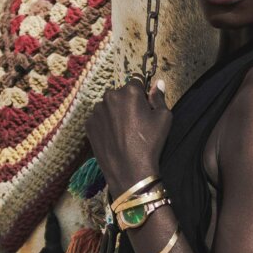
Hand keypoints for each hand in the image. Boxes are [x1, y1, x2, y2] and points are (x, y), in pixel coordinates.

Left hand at [86, 77, 170, 196]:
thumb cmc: (150, 144)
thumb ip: (159, 97)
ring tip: (123, 132)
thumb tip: (158, 82)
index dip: (142, 94)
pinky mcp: (89, 124)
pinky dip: (105, 124)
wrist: (129, 171)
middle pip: (120, 93)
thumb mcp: (164, 118)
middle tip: (135, 122)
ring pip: (108, 105)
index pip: (137, 81)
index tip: (144, 107)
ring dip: (114, 112)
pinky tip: (113, 137)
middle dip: (127, 102)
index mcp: (130, 91)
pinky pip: (98, 118)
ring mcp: (97, 110)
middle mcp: (110, 96)